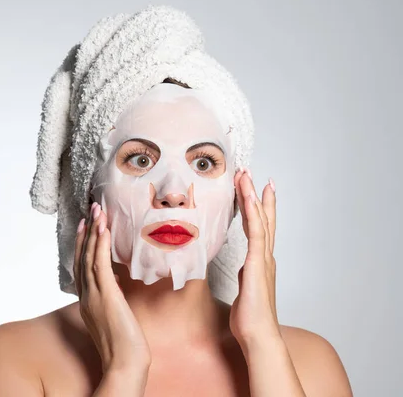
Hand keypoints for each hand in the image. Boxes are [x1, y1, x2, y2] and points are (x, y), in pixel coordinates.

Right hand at [74, 202, 150, 372]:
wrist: (125, 363)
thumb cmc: (123, 344)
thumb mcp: (114, 315)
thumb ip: (111, 298)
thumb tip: (115, 282)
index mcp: (86, 301)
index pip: (80, 267)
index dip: (82, 245)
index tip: (86, 226)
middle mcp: (86, 296)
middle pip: (81, 258)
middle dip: (86, 232)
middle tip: (90, 211)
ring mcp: (94, 296)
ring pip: (89, 258)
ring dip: (94, 233)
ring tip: (97, 212)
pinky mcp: (106, 296)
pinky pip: (100, 265)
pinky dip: (100, 245)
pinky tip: (104, 230)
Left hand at [229, 168, 279, 350]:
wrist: (258, 335)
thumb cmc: (251, 318)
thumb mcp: (245, 290)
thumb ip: (246, 276)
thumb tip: (243, 270)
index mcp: (260, 261)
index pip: (258, 228)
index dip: (256, 207)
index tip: (253, 189)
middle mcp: (264, 256)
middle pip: (262, 218)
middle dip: (256, 194)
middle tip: (251, 173)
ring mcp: (263, 259)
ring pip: (259, 220)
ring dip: (253, 196)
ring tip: (248, 176)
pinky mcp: (258, 263)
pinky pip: (257, 232)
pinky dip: (255, 213)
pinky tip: (250, 197)